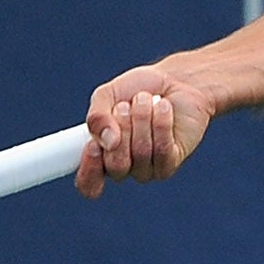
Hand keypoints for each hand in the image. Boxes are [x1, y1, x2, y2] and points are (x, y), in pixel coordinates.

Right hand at [76, 65, 212, 198]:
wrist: (174, 79)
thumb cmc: (137, 89)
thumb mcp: (107, 96)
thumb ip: (97, 117)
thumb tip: (108, 142)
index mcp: (100, 155)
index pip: (88, 183)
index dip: (89, 169)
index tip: (93, 145)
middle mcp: (123, 167)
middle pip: (116, 167)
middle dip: (122, 130)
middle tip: (125, 106)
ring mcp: (147, 168)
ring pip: (141, 154)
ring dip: (142, 119)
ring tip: (145, 99)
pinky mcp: (171, 162)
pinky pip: (163, 151)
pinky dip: (161, 123)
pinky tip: (163, 107)